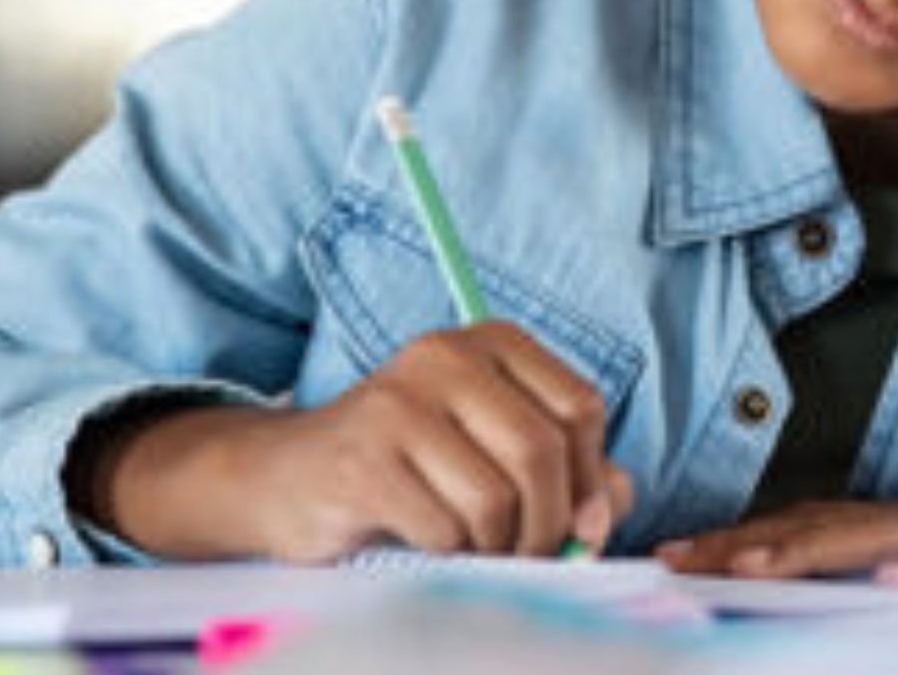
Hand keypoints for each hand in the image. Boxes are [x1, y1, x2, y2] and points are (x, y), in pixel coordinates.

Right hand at [78, 322, 633, 562]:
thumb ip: (567, 470)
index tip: (582, 522)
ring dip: (498, 546)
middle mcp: (445, 356)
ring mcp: (399, 403)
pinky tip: (427, 542)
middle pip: (541, 450)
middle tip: (535, 555)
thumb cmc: (413, 468)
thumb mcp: (492, 452)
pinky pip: (443, 528)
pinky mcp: (363, 459)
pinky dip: (448, 554)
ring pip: (496, 496)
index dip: (593, 475)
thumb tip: (609, 509)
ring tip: (476, 548)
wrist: (288, 478)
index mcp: (491, 342)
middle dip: (551, 522)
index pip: (579, 406)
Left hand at [656, 431, 897, 585]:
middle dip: (740, 549)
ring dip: (803, 553)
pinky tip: (889, 578)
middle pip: (819, 530)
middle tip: (667, 564)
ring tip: (739, 569)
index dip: (739, 544)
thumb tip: (849, 596)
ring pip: (876, 539)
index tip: (671, 558)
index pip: (809, 533)